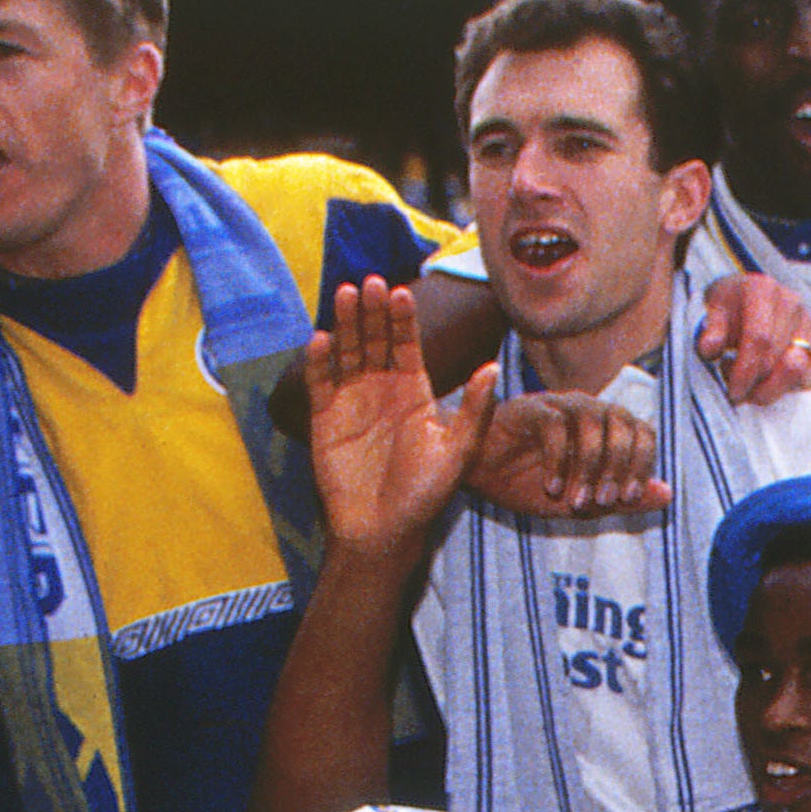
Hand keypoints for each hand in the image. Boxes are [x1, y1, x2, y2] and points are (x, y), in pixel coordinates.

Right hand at [303, 279, 498, 556]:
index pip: (407, 345)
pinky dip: (318, 361)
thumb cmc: (425, 494)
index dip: (403, 320)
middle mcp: (381, 389)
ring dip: (345, 324)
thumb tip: (492, 368)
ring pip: (347, 352)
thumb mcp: (457, 452)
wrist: (383, 528)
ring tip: (345, 295)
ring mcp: (351, 400)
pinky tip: (320, 339)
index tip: (401, 293)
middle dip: (372, 311)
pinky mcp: (324, 417)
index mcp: (414, 391)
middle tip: (370, 282)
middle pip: (374, 339)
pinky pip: (320, 382)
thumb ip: (474, 411)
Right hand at [464, 392, 663, 522]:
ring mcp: (559, 406)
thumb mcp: (581, 503)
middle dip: (619, 467)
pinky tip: (551, 487)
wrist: (477, 475)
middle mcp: (588, 411)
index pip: (643, 432)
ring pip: (594, 422)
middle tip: (602, 501)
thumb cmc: (528, 484)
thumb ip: (623, 500)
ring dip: (590, 467)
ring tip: (576, 500)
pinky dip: (559, 461)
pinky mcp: (530, 408)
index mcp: (605, 430)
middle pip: (625, 423)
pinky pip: (556, 427)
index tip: (626, 497)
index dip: (642, 464)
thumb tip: (667, 494)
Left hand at [693, 271, 810, 404]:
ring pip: (800, 367)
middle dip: (757, 385)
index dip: (746, 370)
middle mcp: (791, 302)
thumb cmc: (729, 308)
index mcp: (761, 290)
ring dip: (775, 387)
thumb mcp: (712, 312)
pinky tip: (778, 381)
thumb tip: (710, 349)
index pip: (759, 338)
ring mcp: (810, 321)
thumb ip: (710, 331)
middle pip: (778, 357)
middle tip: (739, 393)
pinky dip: (800, 382)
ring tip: (755, 385)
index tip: (734, 392)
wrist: (747, 298)